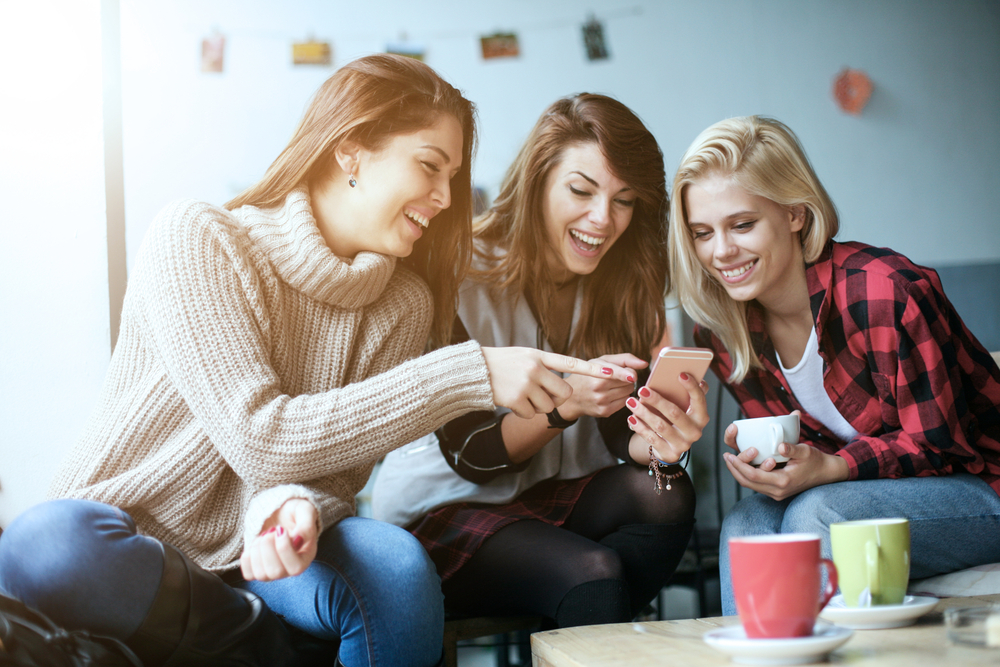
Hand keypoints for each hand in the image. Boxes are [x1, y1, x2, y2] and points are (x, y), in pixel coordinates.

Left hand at [240, 498, 318, 581]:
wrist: (279, 512)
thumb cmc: (294, 513)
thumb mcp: (305, 511)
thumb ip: (306, 525)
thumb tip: (298, 539)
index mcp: (305, 556)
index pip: (296, 568)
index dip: (284, 549)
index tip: (281, 530)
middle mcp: (290, 568)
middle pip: (276, 572)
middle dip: (268, 547)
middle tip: (271, 530)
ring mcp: (272, 571)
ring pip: (261, 574)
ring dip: (257, 551)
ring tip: (263, 536)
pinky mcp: (257, 569)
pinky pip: (248, 574)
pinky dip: (247, 558)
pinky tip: (254, 545)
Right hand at [481, 347, 635, 418]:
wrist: (476, 370)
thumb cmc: (504, 362)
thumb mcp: (526, 355)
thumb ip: (546, 364)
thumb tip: (567, 380)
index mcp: (540, 356)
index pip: (574, 363)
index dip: (597, 370)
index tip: (620, 372)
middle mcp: (535, 368)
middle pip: (564, 392)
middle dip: (557, 397)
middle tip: (542, 392)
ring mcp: (526, 385)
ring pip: (549, 406)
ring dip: (539, 405)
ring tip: (523, 393)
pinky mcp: (516, 400)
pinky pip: (533, 414)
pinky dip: (525, 411)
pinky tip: (514, 401)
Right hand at [558, 353, 646, 420]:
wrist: (571, 397)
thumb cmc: (588, 375)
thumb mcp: (601, 361)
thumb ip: (624, 359)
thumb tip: (644, 363)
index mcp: (597, 375)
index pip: (621, 374)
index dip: (629, 373)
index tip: (632, 376)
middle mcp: (599, 389)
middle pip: (629, 382)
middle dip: (626, 378)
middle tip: (614, 377)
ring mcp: (602, 402)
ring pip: (628, 392)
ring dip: (625, 388)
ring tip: (612, 386)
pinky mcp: (605, 412)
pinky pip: (625, 402)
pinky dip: (622, 397)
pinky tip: (612, 395)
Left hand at [627, 372, 709, 463]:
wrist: (671, 447)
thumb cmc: (676, 420)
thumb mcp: (684, 408)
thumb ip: (688, 393)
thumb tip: (694, 376)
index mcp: (701, 417)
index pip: (699, 400)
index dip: (691, 387)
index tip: (680, 374)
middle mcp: (695, 431)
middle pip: (675, 413)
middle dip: (657, 400)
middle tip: (642, 389)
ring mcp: (683, 444)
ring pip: (660, 426)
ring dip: (644, 412)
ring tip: (631, 402)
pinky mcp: (669, 453)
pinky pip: (652, 438)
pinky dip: (640, 427)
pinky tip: (631, 418)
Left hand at [723, 439, 849, 500]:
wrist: (826, 474)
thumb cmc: (816, 461)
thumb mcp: (806, 451)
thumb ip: (793, 449)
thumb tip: (779, 446)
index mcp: (783, 481)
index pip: (753, 476)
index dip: (739, 466)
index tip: (730, 455)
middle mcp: (777, 491)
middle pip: (747, 482)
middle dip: (734, 469)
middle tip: (726, 456)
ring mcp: (776, 493)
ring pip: (750, 485)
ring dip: (739, 473)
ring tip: (730, 460)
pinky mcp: (776, 491)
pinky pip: (757, 485)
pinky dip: (747, 475)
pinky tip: (742, 465)